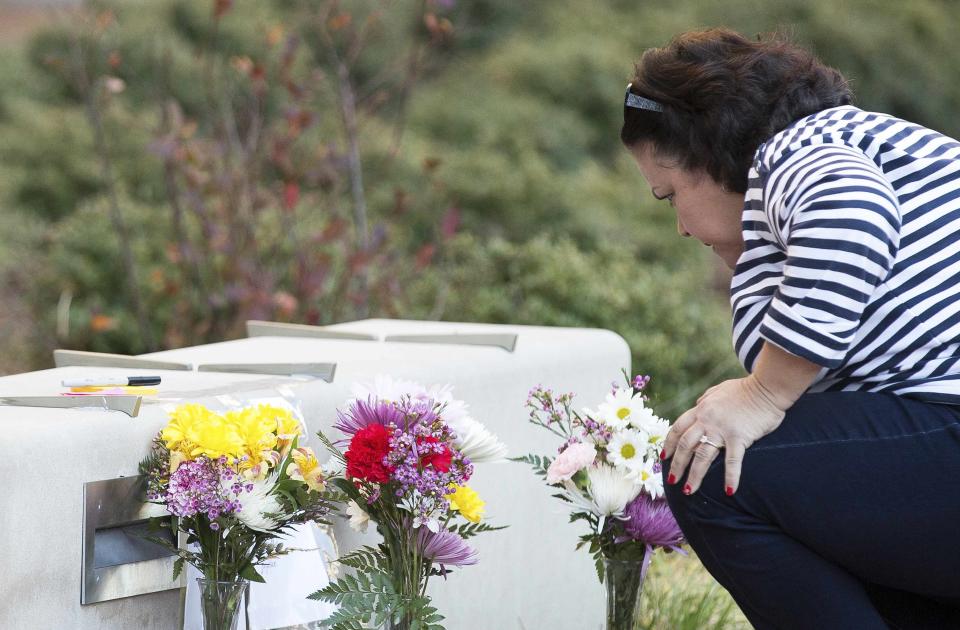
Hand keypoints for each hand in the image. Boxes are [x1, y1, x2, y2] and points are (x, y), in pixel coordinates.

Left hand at [663, 374, 786, 495]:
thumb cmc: (745, 389)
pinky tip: (729, 491)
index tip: (664, 456)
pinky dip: (731, 477)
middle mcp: (707, 420)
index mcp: (701, 409)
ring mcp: (722, 429)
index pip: (678, 428)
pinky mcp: (740, 437)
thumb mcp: (718, 390)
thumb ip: (705, 399)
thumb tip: (697, 404)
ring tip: (688, 491)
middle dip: (676, 464)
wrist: (766, 387)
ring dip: (694, 475)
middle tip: (671, 480)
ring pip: (702, 456)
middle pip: (685, 445)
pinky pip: (733, 461)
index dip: (669, 443)